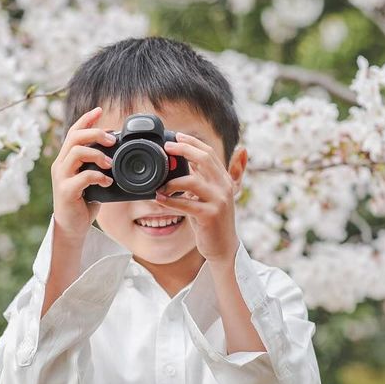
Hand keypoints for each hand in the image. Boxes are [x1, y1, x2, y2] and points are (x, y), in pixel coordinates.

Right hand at [50, 106, 116, 241]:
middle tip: (112, 139)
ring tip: (111, 164)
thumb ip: (98, 165)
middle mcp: (61, 165)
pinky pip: (82, 177)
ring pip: (76, 153)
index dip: (86, 119)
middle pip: (74, 137)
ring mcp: (62, 177)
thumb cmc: (83, 202)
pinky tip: (107, 182)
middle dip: (95, 133)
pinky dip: (98, 176)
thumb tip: (118, 153)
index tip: (99, 110)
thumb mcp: (92, 179)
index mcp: (67, 159)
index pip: (74, 132)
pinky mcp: (66, 191)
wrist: (72, 227)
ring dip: (97, 154)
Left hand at [154, 131, 239, 265]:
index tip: (176, 136)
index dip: (192, 142)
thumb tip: (191, 160)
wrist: (224, 247)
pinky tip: (159, 198)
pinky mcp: (210, 216)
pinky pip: (186, 204)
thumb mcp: (213, 195)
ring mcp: (219, 201)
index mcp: (224, 179)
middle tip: (166, 148)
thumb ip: (205, 177)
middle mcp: (224, 187)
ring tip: (160, 184)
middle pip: (204, 159)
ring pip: (193, 181)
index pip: (209, 153)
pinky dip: (170, 200)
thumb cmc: (212, 220)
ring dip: (172, 181)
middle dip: (183, 150)